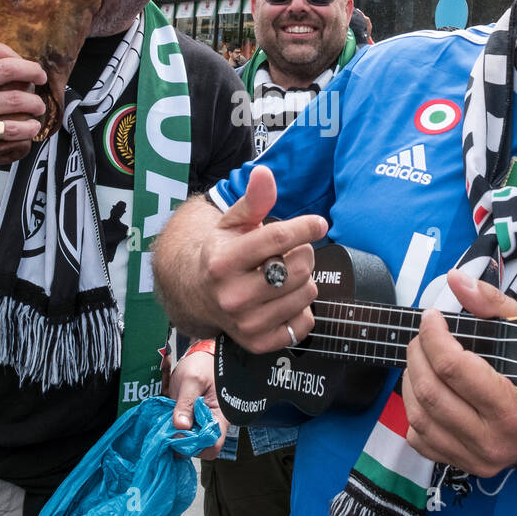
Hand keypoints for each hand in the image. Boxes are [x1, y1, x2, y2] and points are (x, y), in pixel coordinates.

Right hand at [0, 41, 46, 173]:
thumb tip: (7, 67)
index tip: (23, 64)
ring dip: (35, 103)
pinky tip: (30, 128)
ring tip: (38, 107)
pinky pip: (11, 128)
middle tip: (41, 79)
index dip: (15, 54)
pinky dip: (27, 128)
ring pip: (16, 99)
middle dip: (33, 72)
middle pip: (9, 68)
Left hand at [169, 348, 226, 459]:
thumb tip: (180, 426)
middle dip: (182, 441)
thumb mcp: (192, 380)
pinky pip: (182, 433)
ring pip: (189, 442)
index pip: (212, 445)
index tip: (179, 433)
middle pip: (199, 447)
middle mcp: (211, 424)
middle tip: (168, 427)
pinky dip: (172, 430)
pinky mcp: (190, 421)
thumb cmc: (202, 366)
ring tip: (166, 421)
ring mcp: (200, 424)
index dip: (196, 446)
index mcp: (220, 416)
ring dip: (175, 436)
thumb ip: (186, 403)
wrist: (200, 357)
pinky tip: (166, 420)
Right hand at [197, 166, 328, 353]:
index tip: (318, 224)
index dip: (305, 228)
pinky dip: (302, 309)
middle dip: (302, 254)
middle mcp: (231, 295)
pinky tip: (284, 299)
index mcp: (222, 262)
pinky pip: (305, 322)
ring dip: (303, 280)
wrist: (198, 295)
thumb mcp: (233, 223)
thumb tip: (264, 173)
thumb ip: (253, 199)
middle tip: (289, 253)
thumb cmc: (222, 254)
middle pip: (298, 267)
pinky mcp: (259, 342)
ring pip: (306, 292)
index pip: (277, 239)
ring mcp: (245, 323)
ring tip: (284, 275)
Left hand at [403, 270, 516, 476]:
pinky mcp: (468, 465)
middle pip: (431, 392)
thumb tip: (455, 280)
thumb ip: (492, 304)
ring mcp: (479, 457)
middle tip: (422, 335)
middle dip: (417, 354)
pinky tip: (425, 390)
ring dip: (410, 380)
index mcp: (514, 406)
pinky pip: (421, 441)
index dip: (433, 336)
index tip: (431, 317)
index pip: (453, 368)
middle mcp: (494, 438)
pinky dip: (414, 412)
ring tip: (420, 358)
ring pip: (419, 417)